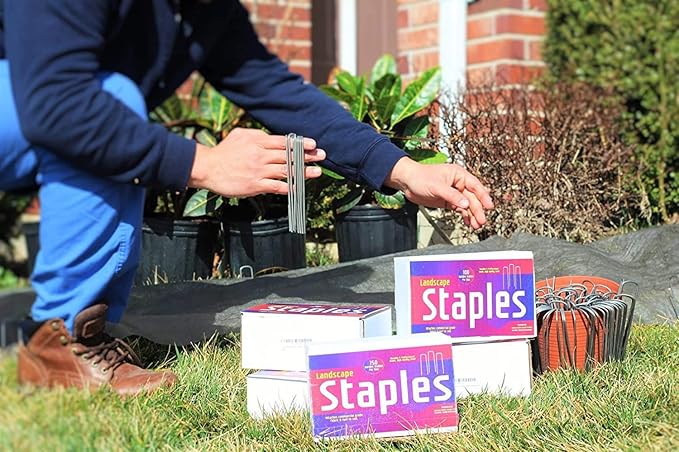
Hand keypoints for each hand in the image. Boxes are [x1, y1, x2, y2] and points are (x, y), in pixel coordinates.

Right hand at [188, 128, 324, 196]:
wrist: (208, 168)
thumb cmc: (224, 151)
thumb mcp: (240, 135)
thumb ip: (257, 135)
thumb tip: (271, 137)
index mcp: (257, 141)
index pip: (284, 141)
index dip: (301, 143)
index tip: (314, 145)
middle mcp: (260, 155)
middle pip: (289, 155)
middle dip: (308, 156)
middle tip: (322, 156)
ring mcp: (258, 170)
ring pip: (286, 171)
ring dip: (304, 172)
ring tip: (317, 172)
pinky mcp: (254, 185)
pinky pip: (276, 186)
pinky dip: (289, 187)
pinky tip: (300, 188)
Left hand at [385, 157, 493, 229]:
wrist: (407, 182)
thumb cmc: (420, 177)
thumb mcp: (437, 187)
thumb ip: (452, 196)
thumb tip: (465, 204)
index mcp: (458, 175)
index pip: (475, 186)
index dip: (483, 196)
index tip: (489, 206)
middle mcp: (458, 183)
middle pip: (472, 198)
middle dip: (478, 210)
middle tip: (482, 220)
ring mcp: (454, 193)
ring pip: (467, 205)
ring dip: (472, 215)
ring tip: (477, 225)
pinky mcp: (448, 201)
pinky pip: (460, 209)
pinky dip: (465, 216)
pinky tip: (469, 222)